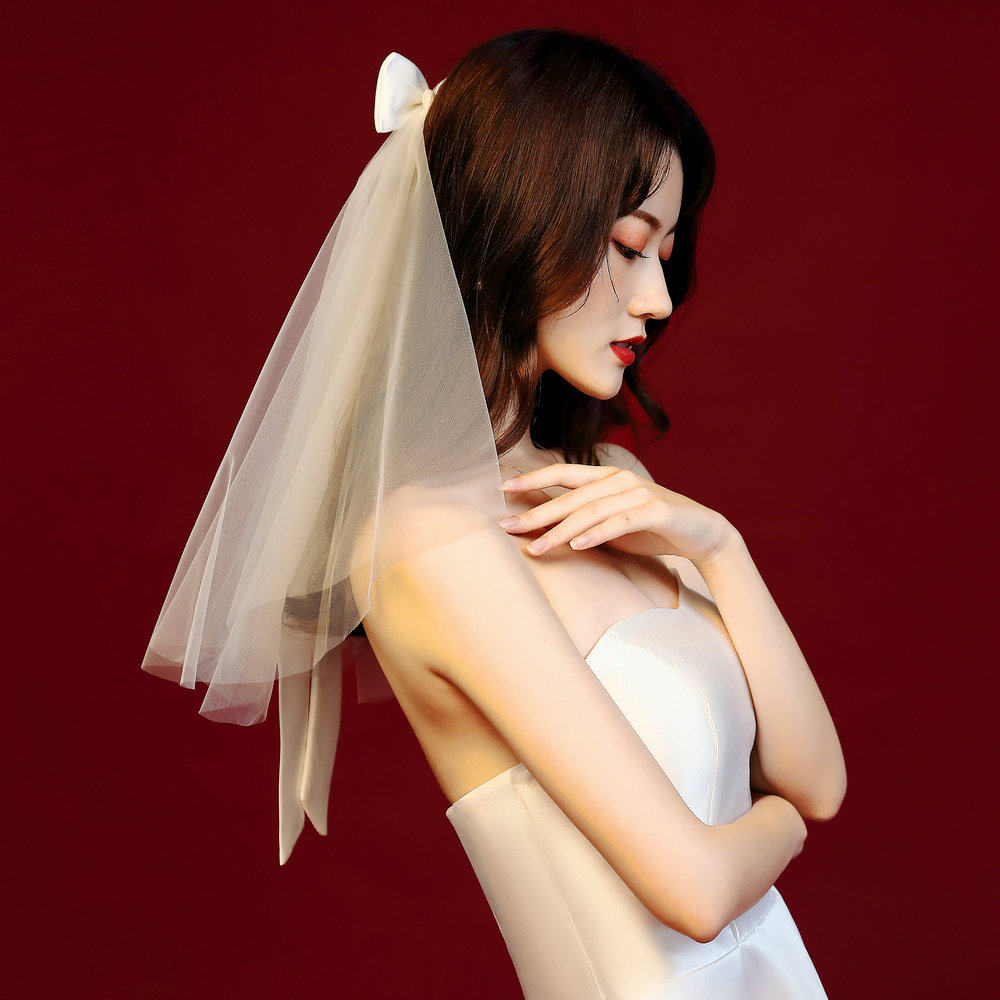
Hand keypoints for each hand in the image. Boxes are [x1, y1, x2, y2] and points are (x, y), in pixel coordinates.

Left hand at [498, 461, 734, 562]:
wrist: (702, 533)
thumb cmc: (652, 528)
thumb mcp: (612, 521)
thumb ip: (584, 518)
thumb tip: (545, 527)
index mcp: (607, 477)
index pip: (562, 474)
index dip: (532, 479)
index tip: (502, 488)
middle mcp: (619, 480)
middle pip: (570, 497)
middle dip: (536, 513)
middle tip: (508, 526)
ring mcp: (638, 493)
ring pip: (590, 511)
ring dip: (560, 531)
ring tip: (536, 547)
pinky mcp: (655, 511)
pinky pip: (620, 522)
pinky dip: (597, 533)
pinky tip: (577, 545)